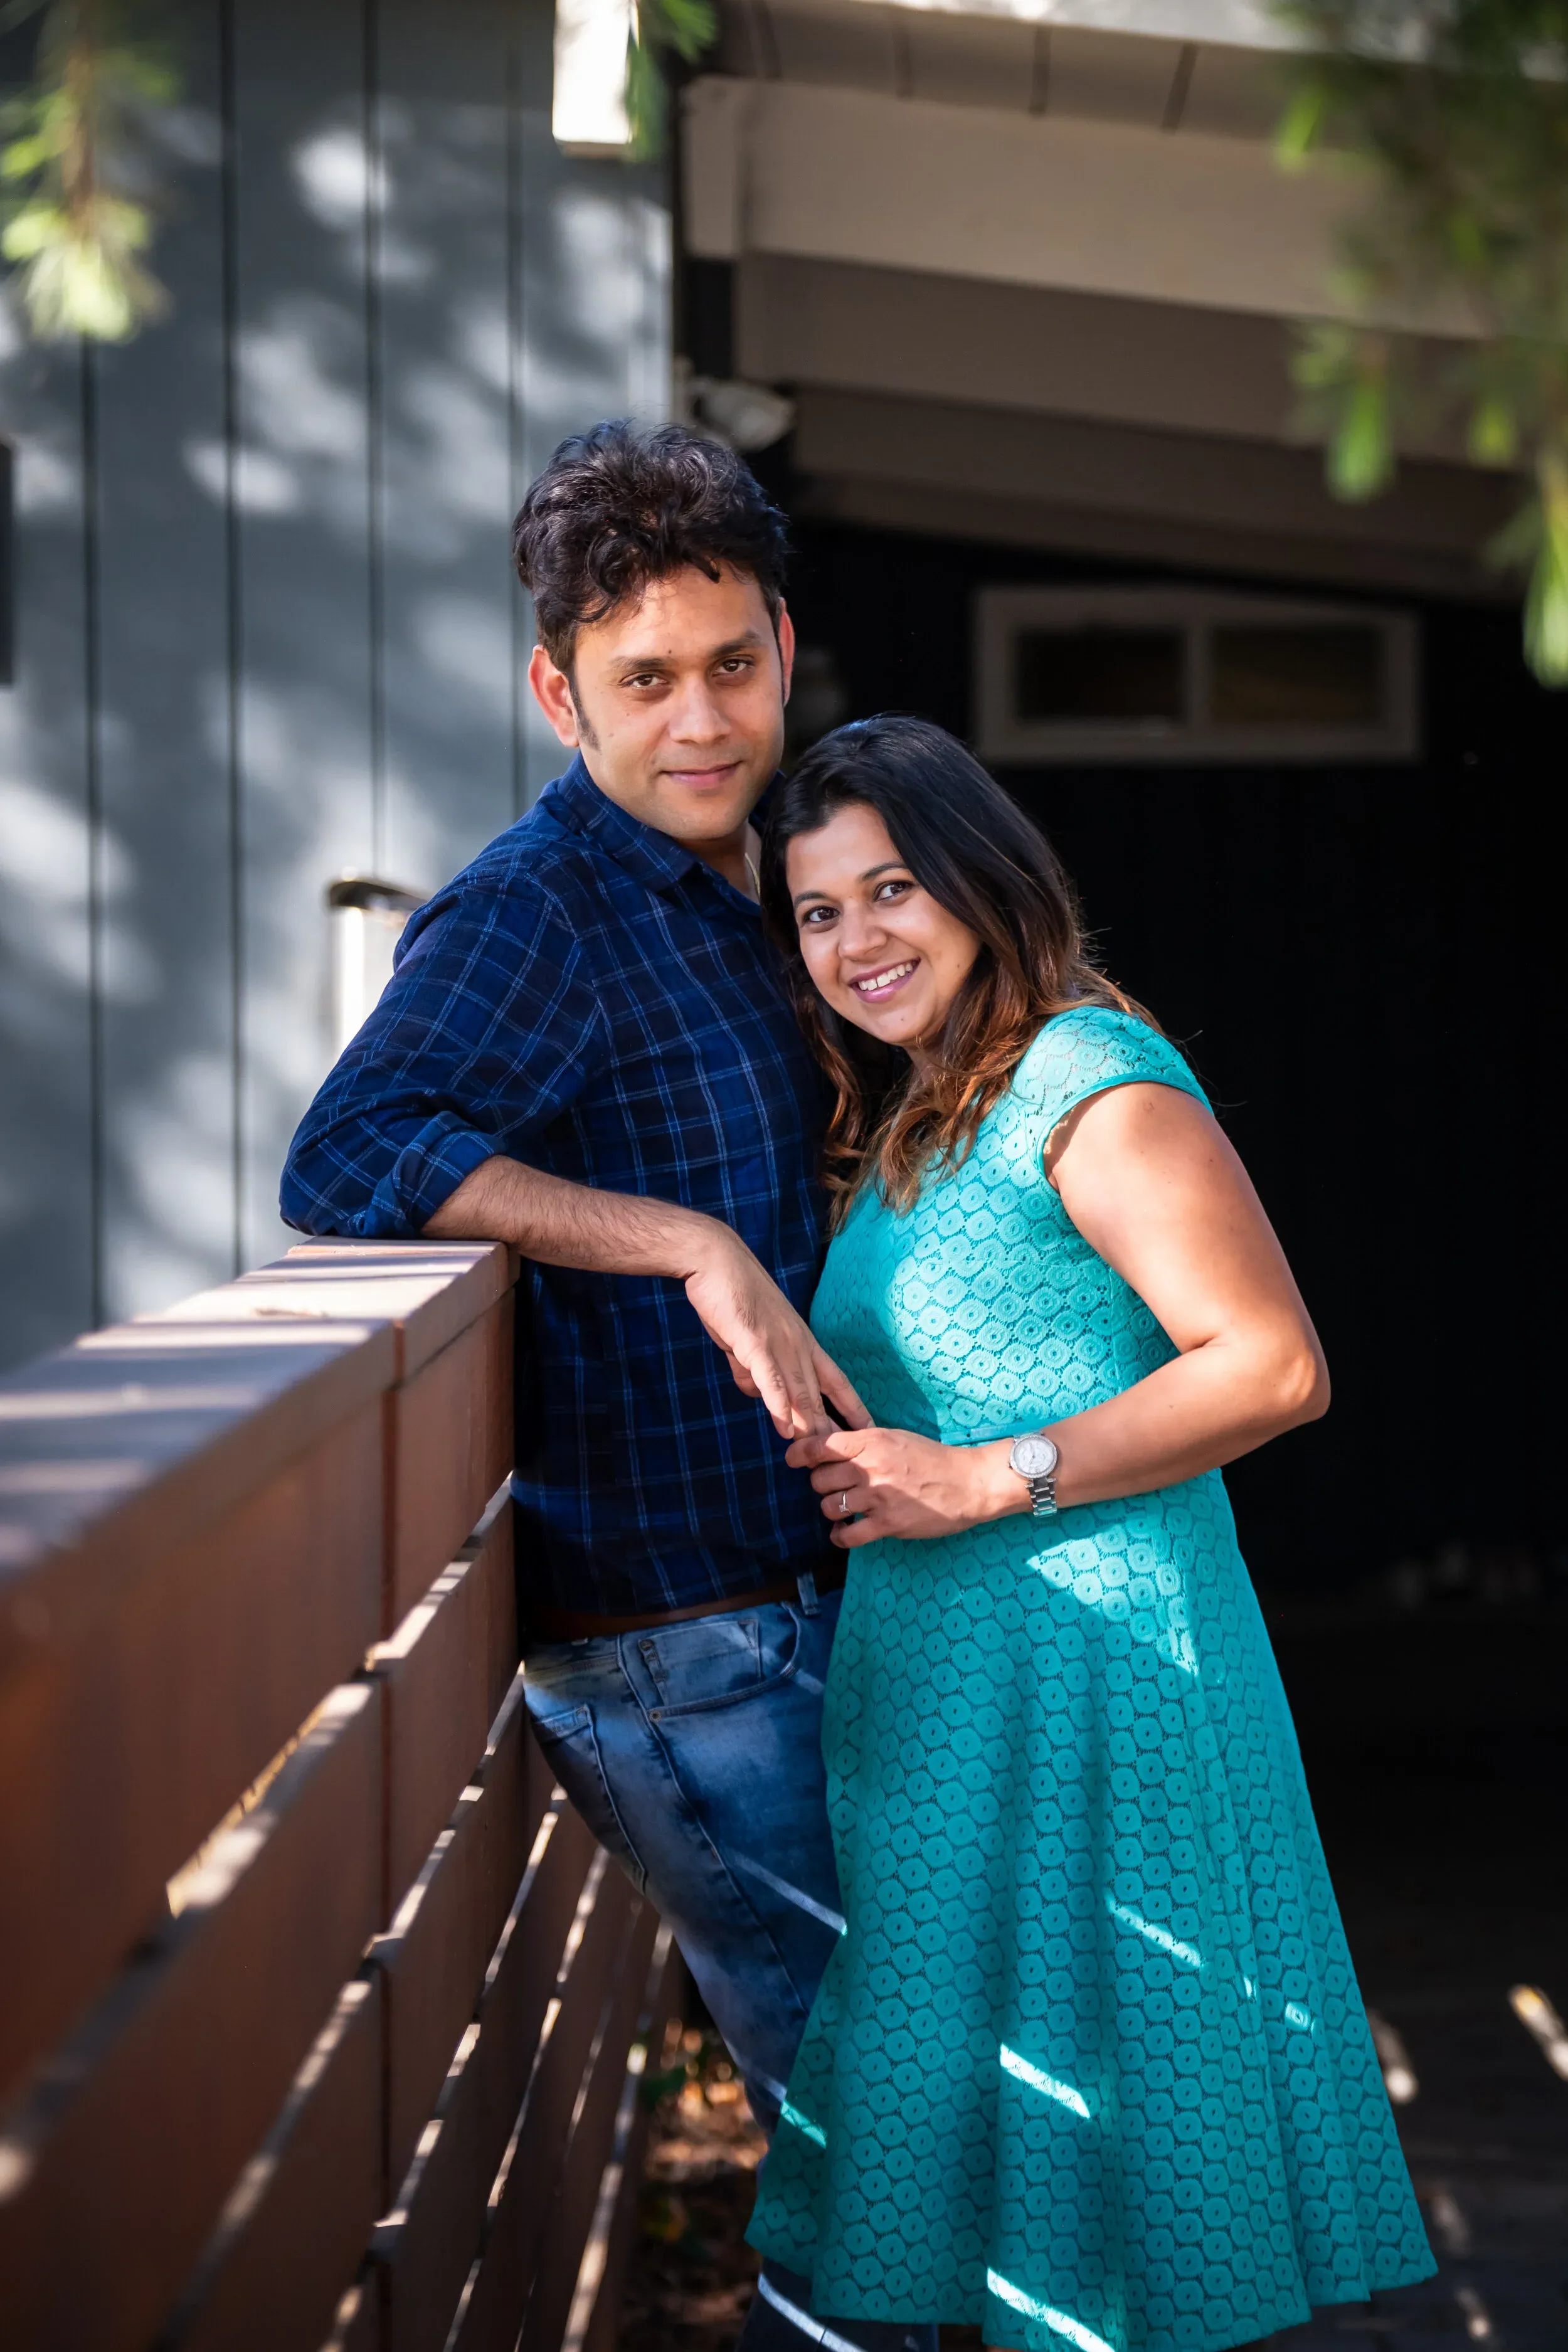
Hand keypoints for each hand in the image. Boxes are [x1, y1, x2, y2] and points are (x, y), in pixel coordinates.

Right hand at [684, 1233, 870, 1440]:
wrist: (717, 1260)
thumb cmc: (731, 1296)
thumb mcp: (746, 1339)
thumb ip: (752, 1369)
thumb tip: (757, 1393)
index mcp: (800, 1340)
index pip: (835, 1380)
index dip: (853, 1406)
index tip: (870, 1428)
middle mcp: (797, 1343)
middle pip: (821, 1393)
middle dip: (834, 1427)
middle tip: (849, 1457)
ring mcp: (778, 1343)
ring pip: (800, 1391)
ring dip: (808, 1425)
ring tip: (819, 1454)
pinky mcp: (755, 1342)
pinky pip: (772, 1379)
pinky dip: (779, 1405)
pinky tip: (785, 1429)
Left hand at [784, 1425, 1023, 1545]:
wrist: (969, 1482)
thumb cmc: (932, 1458)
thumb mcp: (895, 1437)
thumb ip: (863, 1442)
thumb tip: (829, 1444)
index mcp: (871, 1441)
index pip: (820, 1446)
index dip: (800, 1454)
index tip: (794, 1460)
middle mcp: (870, 1467)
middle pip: (819, 1479)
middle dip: (821, 1485)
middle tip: (834, 1487)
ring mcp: (878, 1497)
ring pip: (829, 1507)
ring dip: (831, 1510)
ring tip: (843, 1510)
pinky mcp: (888, 1524)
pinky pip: (848, 1536)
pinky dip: (841, 1536)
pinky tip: (845, 1533)